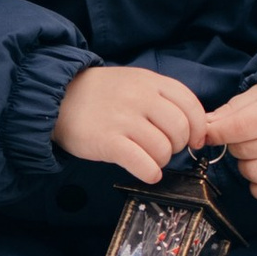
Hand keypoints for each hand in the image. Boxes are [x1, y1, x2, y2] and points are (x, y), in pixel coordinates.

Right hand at [52, 66, 208, 184]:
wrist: (58, 97)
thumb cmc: (101, 95)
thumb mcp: (134, 82)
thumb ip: (161, 97)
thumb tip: (191, 126)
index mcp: (150, 82)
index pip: (190, 105)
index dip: (198, 128)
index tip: (195, 140)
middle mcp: (139, 98)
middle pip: (180, 129)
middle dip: (178, 146)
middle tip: (165, 149)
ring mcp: (123, 119)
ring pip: (163, 150)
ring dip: (161, 161)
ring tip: (149, 158)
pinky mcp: (108, 142)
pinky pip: (143, 164)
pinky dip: (151, 173)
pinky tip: (146, 172)